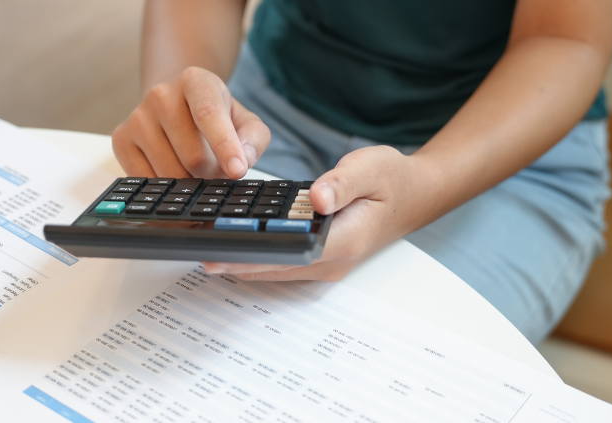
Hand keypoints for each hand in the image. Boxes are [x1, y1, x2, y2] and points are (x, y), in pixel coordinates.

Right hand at [112, 67, 269, 178]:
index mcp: (195, 81)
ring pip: (170, 172)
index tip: (237, 170)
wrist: (174, 106)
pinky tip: (173, 172)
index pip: (209, 114)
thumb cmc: (214, 117)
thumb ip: (254, 139)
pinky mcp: (121, 139)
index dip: (225, 145)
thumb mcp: (244, 121)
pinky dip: (166, 187)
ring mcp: (137, 117)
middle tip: (215, 168)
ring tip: (194, 168)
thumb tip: (242, 159)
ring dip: (190, 182)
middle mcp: (161, 94)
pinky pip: (147, 179)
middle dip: (211, 173)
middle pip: (193, 155)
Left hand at [203, 146, 429, 281]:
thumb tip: (316, 198)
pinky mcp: (322, 257)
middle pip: (276, 269)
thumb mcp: (371, 168)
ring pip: (277, 269)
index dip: (252, 256)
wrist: (415, 193)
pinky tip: (234, 244)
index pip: (289, 255)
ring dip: (244, 262)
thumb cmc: (392, 178)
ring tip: (205, 249)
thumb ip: (342, 182)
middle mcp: (333, 260)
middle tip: (196, 252)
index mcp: (344, 240)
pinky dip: (259, 256)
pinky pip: (284, 262)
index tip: (218, 251)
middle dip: (236, 262)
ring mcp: (327, 263)